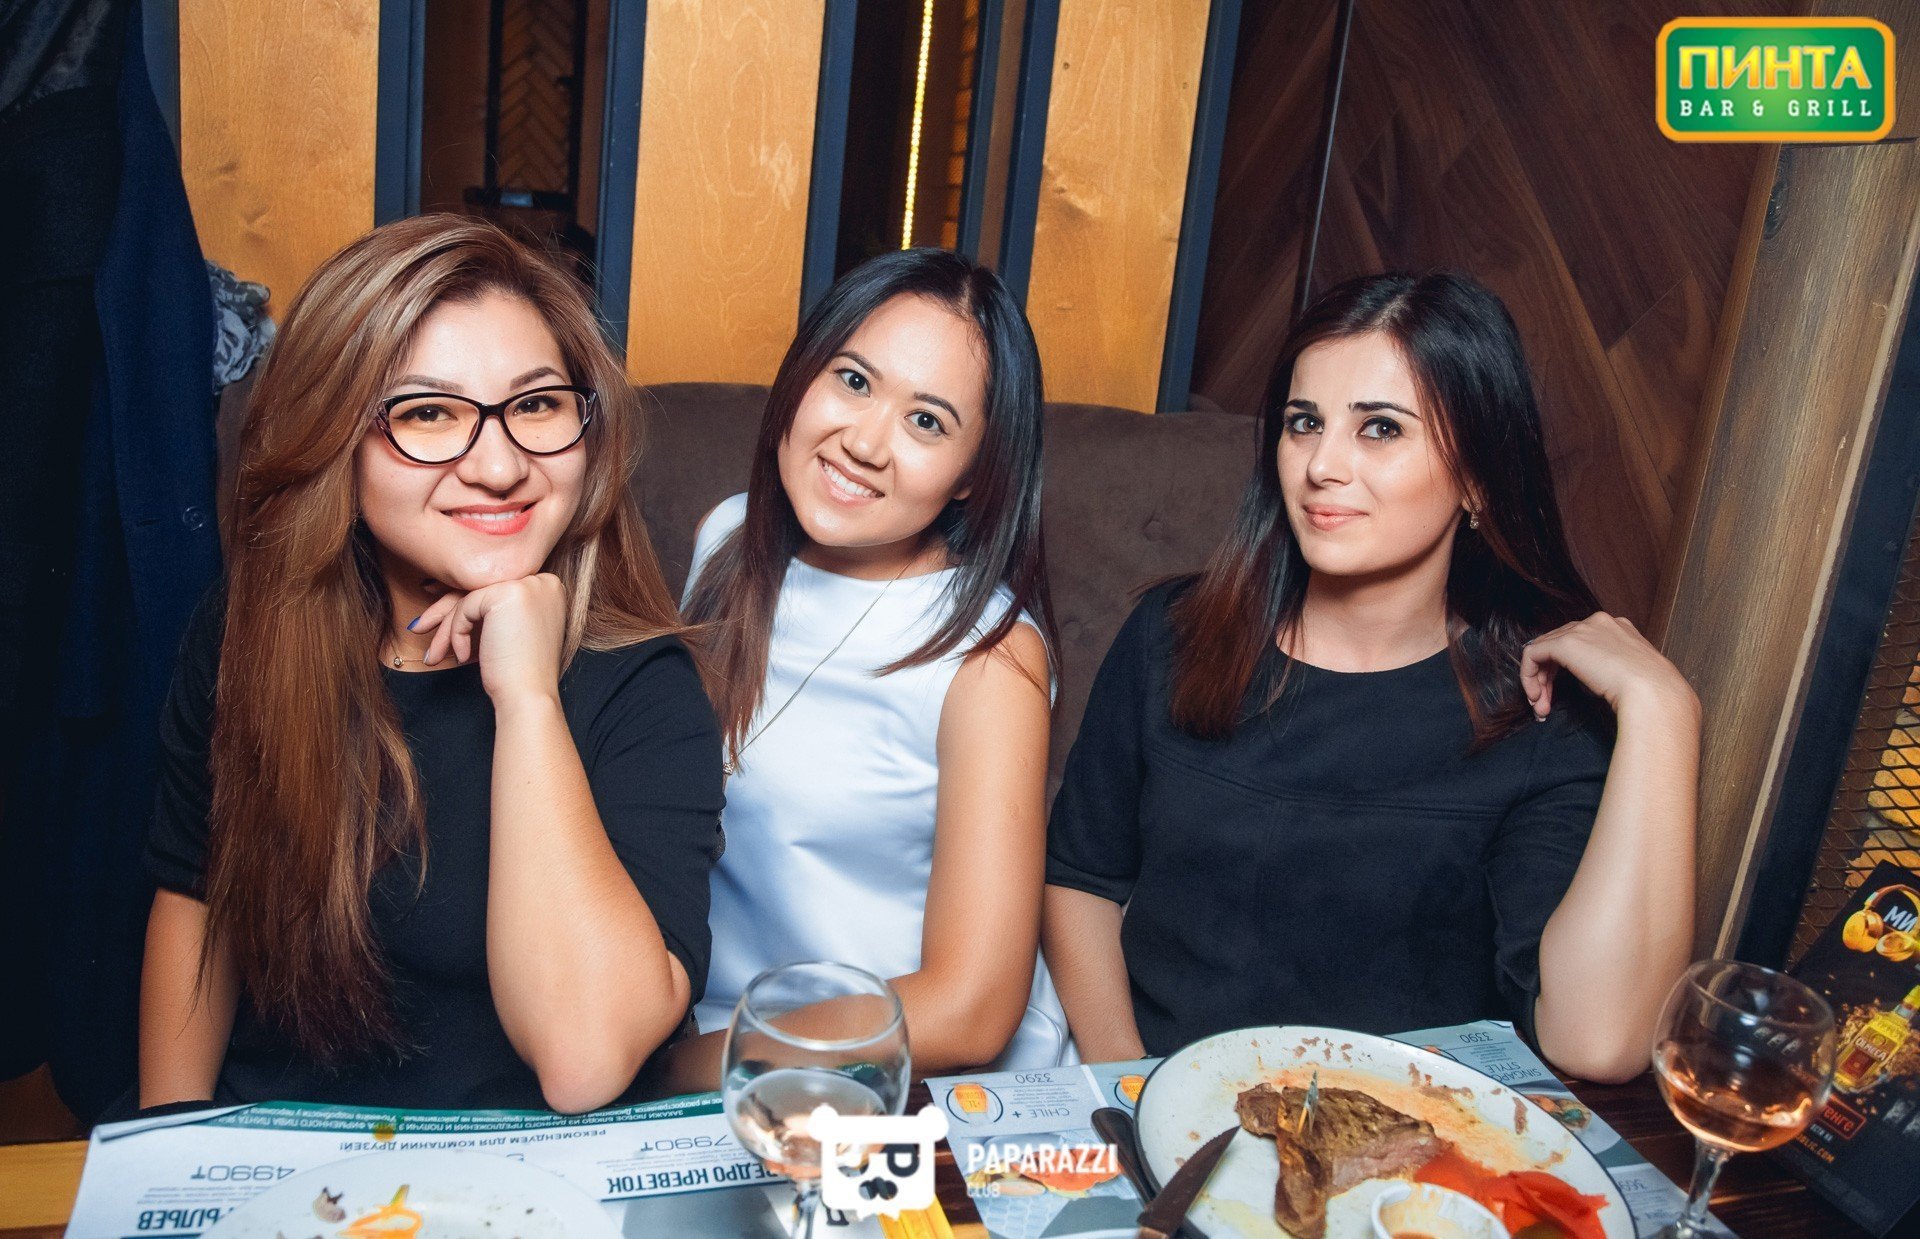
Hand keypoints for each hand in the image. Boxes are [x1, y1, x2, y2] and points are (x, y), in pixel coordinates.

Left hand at [410, 573, 568, 704]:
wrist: (529, 696)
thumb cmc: (519, 673)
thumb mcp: (510, 633)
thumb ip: (495, 610)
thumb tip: (448, 591)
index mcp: (548, 589)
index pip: (494, 589)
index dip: (463, 602)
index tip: (437, 613)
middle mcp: (542, 582)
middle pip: (480, 590)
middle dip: (445, 611)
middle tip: (419, 627)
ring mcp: (527, 585)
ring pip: (469, 598)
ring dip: (446, 629)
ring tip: (433, 655)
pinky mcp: (508, 593)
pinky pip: (466, 606)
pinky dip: (457, 633)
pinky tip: (462, 657)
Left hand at [1519, 612, 1699, 721]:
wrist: (1655, 693)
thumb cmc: (1652, 693)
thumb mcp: (1633, 674)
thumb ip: (1612, 669)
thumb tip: (1594, 679)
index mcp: (1618, 628)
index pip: (1580, 641)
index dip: (1565, 669)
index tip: (1564, 694)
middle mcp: (1599, 622)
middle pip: (1559, 644)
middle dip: (1547, 677)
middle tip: (1545, 704)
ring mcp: (1583, 629)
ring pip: (1544, 649)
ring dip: (1537, 680)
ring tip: (1541, 707)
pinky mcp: (1567, 643)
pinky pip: (1533, 653)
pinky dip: (1529, 675)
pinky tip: (1536, 697)